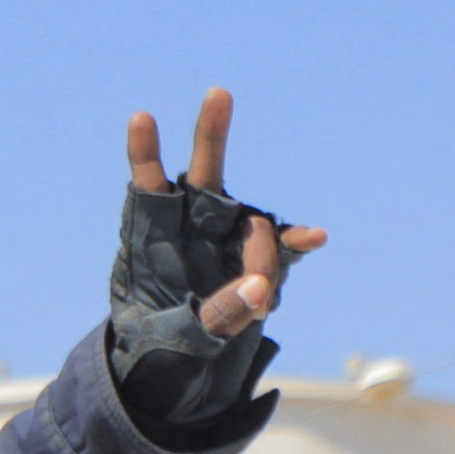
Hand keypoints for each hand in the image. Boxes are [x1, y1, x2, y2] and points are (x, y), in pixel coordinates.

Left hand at [121, 88, 328, 338]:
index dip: (146, 153)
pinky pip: (283, 246)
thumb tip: (260, 289)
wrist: (183, 360)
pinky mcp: (259, 258)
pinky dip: (297, 242)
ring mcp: (230, 237)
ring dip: (261, 254)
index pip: (150, 185)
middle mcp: (194, 223)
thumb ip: (215, 314)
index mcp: (156, 233)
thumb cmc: (164, 339)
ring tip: (261, 294)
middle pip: (206, 170)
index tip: (141, 117)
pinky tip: (313, 238)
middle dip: (211, 132)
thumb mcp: (177, 337)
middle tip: (218, 93)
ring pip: (253, 224)